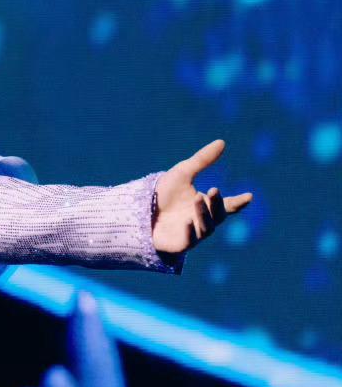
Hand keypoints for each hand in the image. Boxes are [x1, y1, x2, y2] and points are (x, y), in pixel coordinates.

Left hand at [152, 139, 252, 256]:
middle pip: (217, 215)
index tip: (249, 195)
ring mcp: (192, 234)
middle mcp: (202, 221)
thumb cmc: (162, 193)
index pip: (227, 205)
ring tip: (197, 198)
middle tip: (213, 190)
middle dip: (217, 203)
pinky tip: (187, 222)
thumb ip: (202, 160)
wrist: (138, 210)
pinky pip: (189, 240)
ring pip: (206, 227)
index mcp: (206, 206)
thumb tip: (222, 142)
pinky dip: (190, 232)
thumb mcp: (182, 173)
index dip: (238, 202)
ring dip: (204, 213)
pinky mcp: (179, 244)